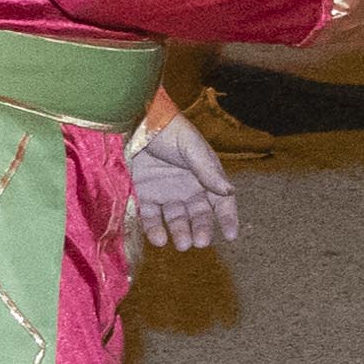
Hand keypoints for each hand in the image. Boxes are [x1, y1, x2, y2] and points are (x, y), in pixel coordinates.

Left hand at [126, 97, 239, 248]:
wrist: (132, 121)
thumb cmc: (167, 129)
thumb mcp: (191, 146)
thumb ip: (208, 170)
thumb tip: (229, 191)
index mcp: (204, 174)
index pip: (221, 200)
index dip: (227, 218)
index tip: (230, 235)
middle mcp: (187, 187)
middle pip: (199, 214)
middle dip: (201, 229)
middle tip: (199, 242)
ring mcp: (165, 192)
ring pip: (176, 219)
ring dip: (180, 232)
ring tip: (181, 243)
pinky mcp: (143, 195)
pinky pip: (151, 217)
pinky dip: (155, 230)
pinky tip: (159, 238)